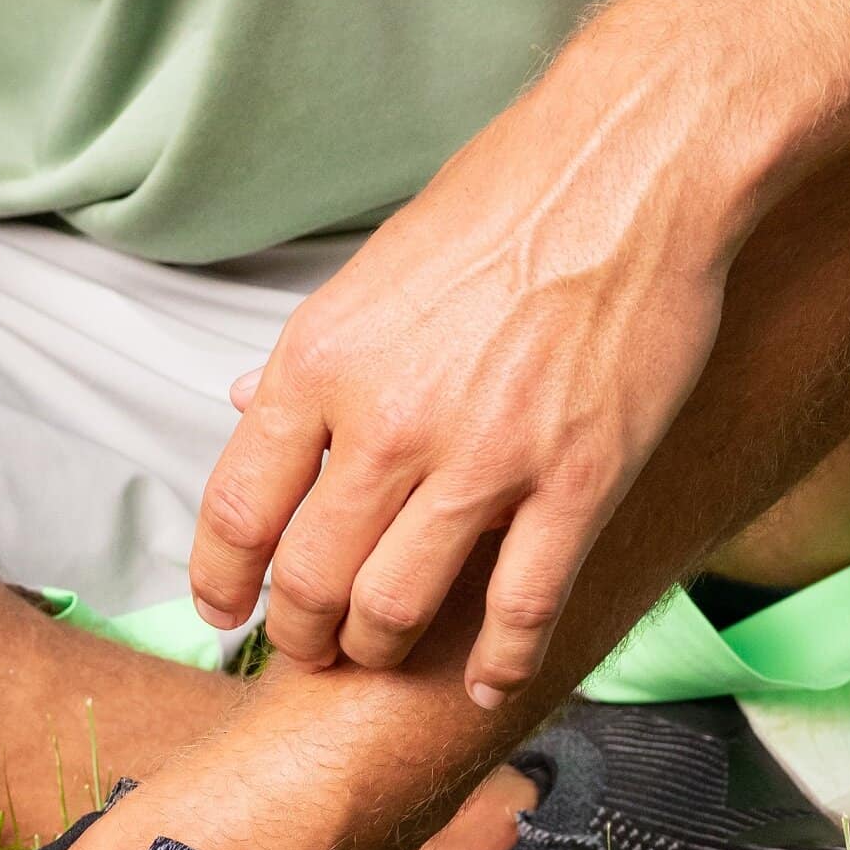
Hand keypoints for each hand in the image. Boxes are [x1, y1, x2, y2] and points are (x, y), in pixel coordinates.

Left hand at [187, 92, 732, 702]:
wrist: (628, 169)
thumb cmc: (504, 201)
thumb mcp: (373, 269)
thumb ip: (314, 356)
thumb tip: (242, 401)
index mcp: (320, 360)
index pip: (239, 506)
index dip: (222, 578)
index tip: (226, 610)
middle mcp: (386, 420)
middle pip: (312, 577)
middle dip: (302, 633)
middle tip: (310, 648)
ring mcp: (484, 459)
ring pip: (399, 608)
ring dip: (381, 651)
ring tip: (384, 654)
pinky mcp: (577, 481)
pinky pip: (521, 607)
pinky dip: (498, 662)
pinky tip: (488, 680)